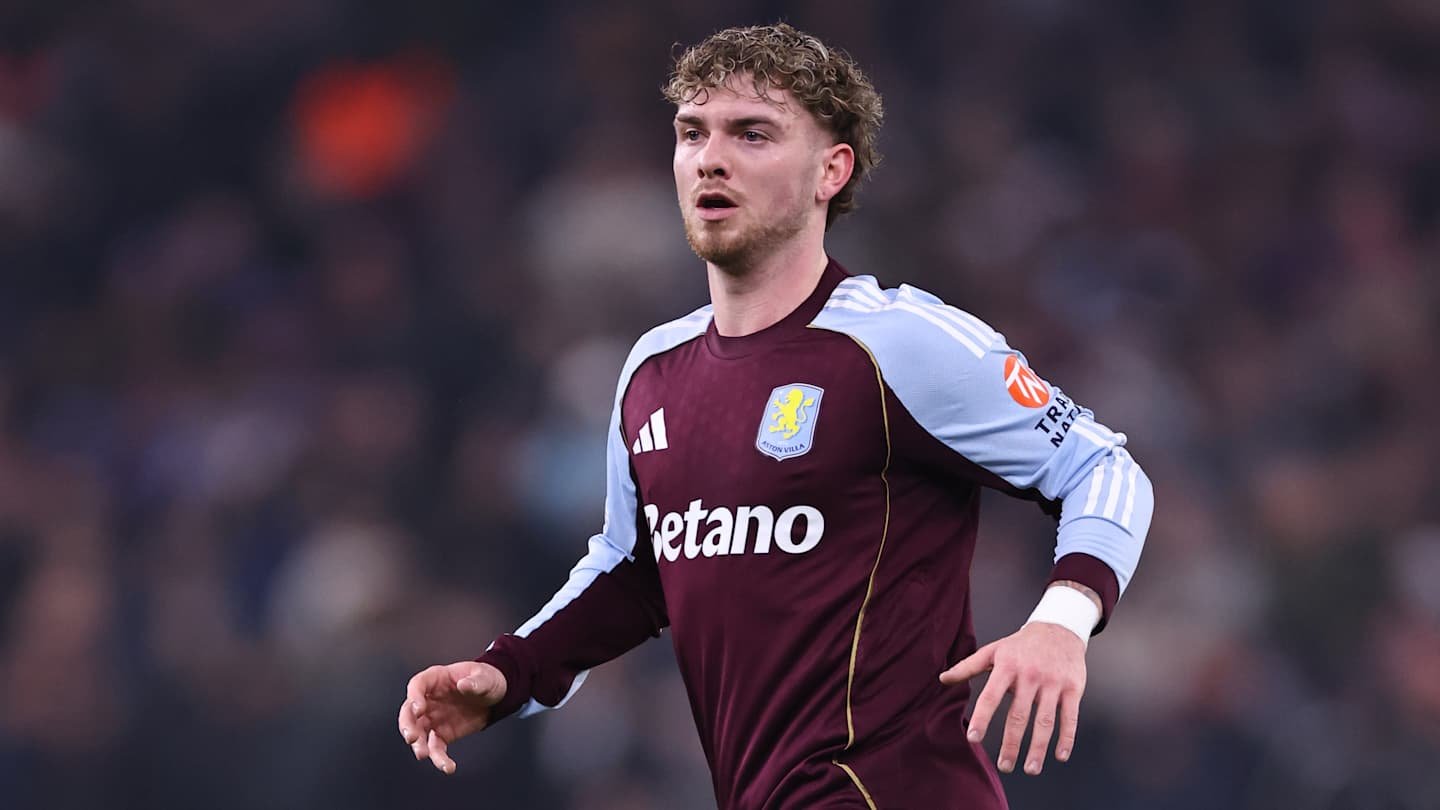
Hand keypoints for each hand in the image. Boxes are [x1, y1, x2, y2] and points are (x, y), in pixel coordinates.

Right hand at [397, 661, 506, 774]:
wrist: (495, 698)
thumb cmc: (485, 680)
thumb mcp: (485, 676)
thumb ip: (475, 681)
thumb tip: (464, 685)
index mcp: (436, 679)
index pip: (417, 685)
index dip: (414, 697)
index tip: (418, 708)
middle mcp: (429, 700)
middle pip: (409, 712)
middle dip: (407, 725)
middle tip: (412, 736)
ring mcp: (434, 718)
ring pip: (418, 732)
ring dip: (418, 744)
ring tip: (423, 754)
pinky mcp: (442, 734)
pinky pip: (436, 747)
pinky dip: (439, 758)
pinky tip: (447, 766)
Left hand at [938, 622, 1085, 775]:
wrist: (1059, 629)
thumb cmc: (1020, 645)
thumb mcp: (993, 650)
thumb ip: (967, 666)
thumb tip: (942, 679)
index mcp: (1007, 666)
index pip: (991, 696)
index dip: (982, 718)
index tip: (974, 738)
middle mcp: (1030, 675)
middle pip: (1019, 715)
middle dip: (1011, 744)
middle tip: (1004, 766)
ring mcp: (1053, 682)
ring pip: (1045, 721)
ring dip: (1038, 748)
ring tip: (1030, 769)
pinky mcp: (1073, 688)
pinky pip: (1070, 717)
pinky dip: (1066, 738)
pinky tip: (1060, 755)